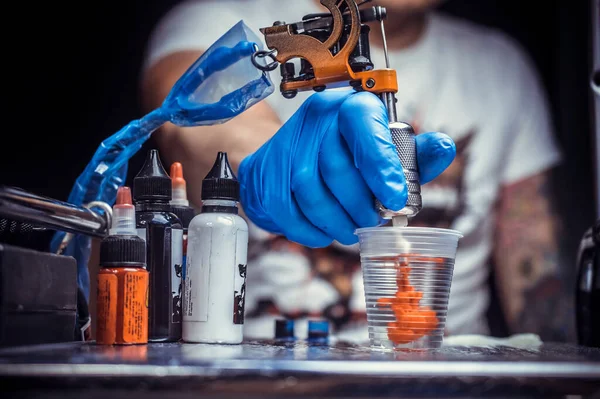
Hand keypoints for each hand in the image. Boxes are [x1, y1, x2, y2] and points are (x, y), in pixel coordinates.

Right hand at [239, 90, 455, 246]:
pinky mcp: (266, 174)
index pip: (362, 123)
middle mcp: (316, 119)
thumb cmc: (342, 157)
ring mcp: (286, 145)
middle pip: (336, 166)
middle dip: (359, 204)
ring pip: (310, 191)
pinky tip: (324, 232)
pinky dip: (310, 230)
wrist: (284, 160)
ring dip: (336, 220)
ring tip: (351, 229)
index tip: (394, 200)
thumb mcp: (383, 152)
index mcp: (349, 107)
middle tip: (372, 221)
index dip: (380, 164)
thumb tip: (444, 148)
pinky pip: (288, 210)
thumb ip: (414, 155)